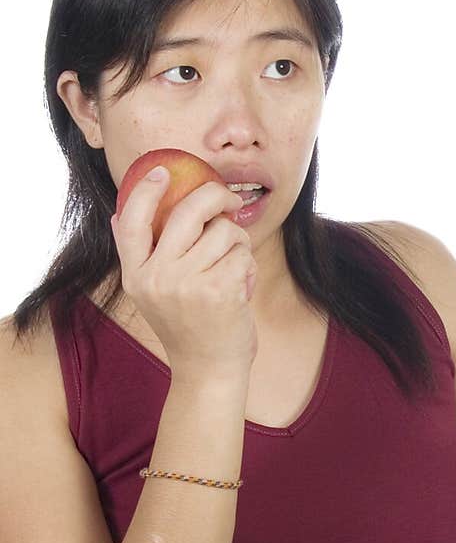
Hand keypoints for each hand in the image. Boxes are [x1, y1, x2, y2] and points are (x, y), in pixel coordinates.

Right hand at [110, 169, 258, 378]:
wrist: (208, 370)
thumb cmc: (187, 326)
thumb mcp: (151, 294)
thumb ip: (141, 257)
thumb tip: (120, 212)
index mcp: (135, 275)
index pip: (131, 221)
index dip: (145, 191)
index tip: (162, 171)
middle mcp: (156, 278)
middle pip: (187, 212)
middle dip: (216, 197)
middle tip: (230, 200)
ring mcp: (187, 284)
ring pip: (223, 232)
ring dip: (237, 244)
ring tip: (233, 268)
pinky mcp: (219, 291)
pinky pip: (242, 254)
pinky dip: (248, 266)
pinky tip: (241, 287)